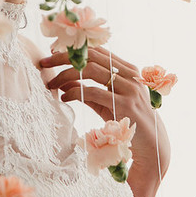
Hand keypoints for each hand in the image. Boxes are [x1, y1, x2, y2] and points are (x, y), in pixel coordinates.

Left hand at [40, 46, 169, 180]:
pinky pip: (93, 92)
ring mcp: (129, 88)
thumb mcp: (108, 104)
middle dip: (65, 56)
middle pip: (92, 56)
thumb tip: (66, 82)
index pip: (98, 50)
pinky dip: (74, 92)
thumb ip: (90, 91)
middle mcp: (130, 75)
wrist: (152, 147)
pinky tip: (64, 97)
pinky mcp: (124, 104)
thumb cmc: (127, 124)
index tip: (54, 51)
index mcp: (128, 70)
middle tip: (44, 61)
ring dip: (66, 74)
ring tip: (51, 82)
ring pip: (91, 70)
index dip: (75, 49)